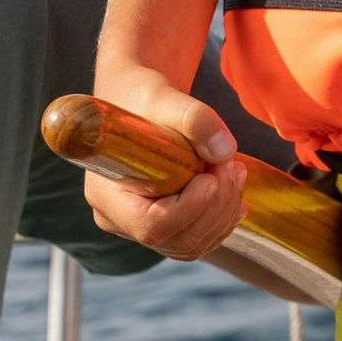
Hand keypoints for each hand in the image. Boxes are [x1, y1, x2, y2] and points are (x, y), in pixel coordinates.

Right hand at [79, 65, 251, 261]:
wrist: (141, 100)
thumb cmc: (142, 96)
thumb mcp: (164, 97)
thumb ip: (194, 118)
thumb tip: (224, 150)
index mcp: (106, 195)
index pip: (150, 226)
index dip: (187, 210)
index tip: (211, 177)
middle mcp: (119, 219)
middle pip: (177, 239)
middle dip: (215, 207)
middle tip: (232, 165)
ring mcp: (141, 227)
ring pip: (192, 244)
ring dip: (223, 212)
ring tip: (235, 169)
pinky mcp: (164, 225)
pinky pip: (197, 238)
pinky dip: (222, 218)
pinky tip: (234, 189)